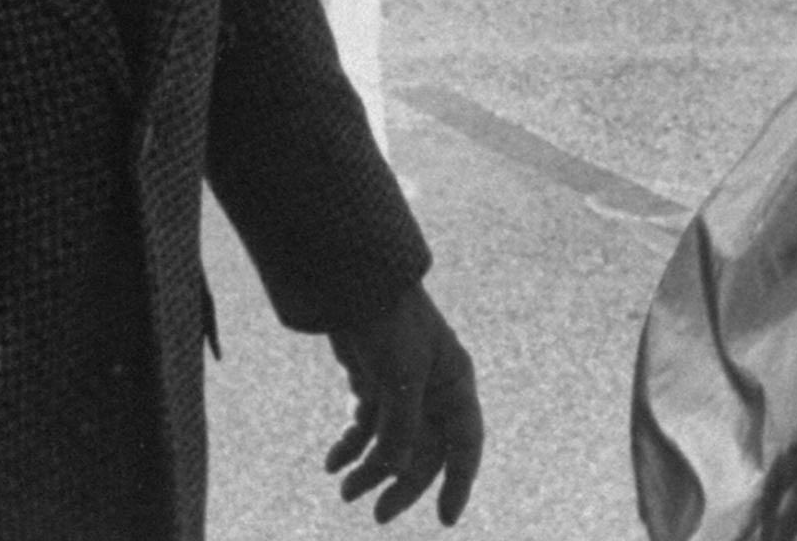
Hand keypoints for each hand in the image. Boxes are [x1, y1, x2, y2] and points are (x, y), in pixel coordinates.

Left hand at [322, 285, 481, 525]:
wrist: (351, 280)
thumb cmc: (388, 319)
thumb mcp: (399, 375)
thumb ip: (400, 427)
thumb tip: (394, 471)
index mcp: (454, 384)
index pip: (465, 444)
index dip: (459, 483)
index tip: (445, 519)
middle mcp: (432, 390)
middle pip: (423, 452)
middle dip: (401, 484)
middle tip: (378, 515)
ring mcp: (401, 388)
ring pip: (390, 444)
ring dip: (369, 469)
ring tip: (344, 491)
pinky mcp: (372, 383)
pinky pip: (365, 427)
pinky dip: (349, 446)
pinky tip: (331, 464)